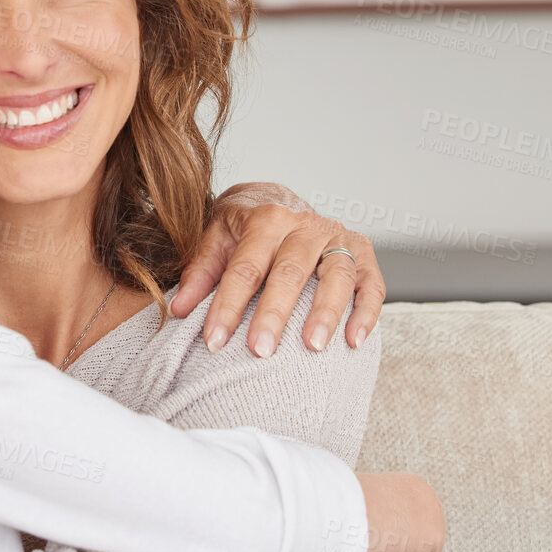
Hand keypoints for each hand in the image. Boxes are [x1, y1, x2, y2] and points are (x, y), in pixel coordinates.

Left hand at [171, 182, 385, 356]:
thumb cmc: (243, 227)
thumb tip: (180, 309)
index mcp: (265, 218)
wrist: (276, 200)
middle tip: (260, 351)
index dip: (227, 306)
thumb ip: (200, 273)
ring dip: (326, 313)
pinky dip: (367, 312)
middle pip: (289, 272)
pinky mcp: (362, 252)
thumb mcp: (215, 239)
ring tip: (312, 347)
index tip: (214, 341)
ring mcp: (336, 237)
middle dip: (273, 313)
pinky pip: (372, 283)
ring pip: (335, 276)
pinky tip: (354, 340)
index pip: (244, 268)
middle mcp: (304, 224)